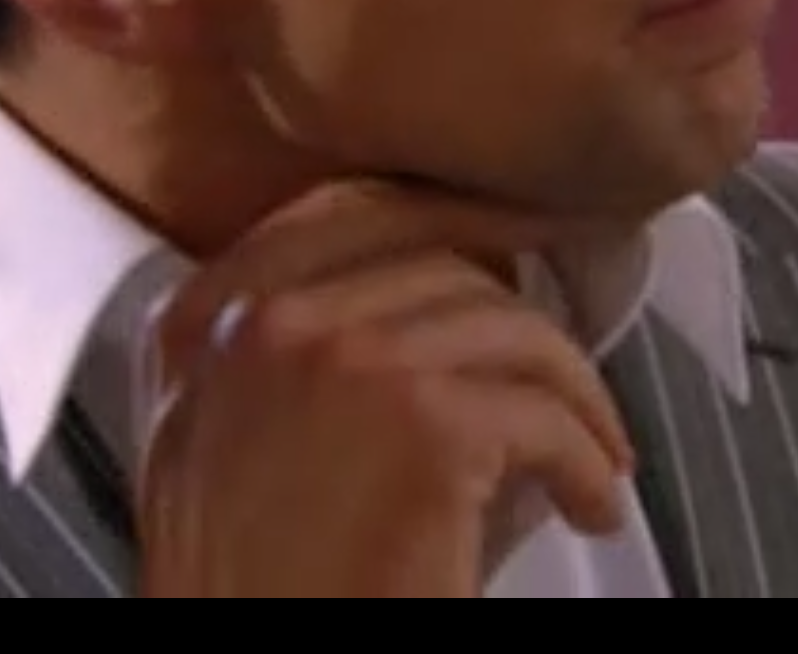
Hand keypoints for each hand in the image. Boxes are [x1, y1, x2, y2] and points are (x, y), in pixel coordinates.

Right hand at [135, 178, 635, 598]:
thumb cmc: (246, 587)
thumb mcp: (211, 440)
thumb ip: (278, 352)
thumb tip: (427, 299)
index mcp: (204, 317)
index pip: (347, 210)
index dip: (449, 219)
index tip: (514, 241)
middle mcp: (267, 318)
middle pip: (440, 263)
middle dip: (519, 325)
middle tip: (561, 382)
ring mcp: (347, 357)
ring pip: (511, 329)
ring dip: (572, 395)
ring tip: (593, 452)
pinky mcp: (426, 422)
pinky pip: (546, 415)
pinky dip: (589, 463)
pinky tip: (591, 502)